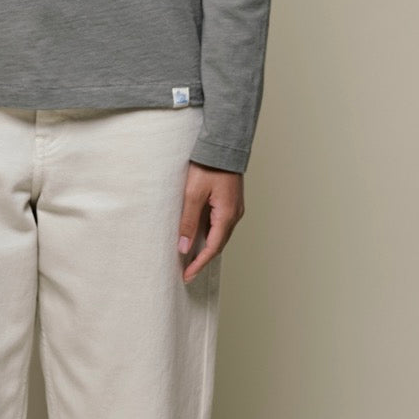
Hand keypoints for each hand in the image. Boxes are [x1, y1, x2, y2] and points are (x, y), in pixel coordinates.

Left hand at [177, 160, 244, 282]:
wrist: (222, 143)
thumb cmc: (208, 165)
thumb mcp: (193, 193)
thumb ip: (189, 221)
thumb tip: (184, 247)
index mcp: (227, 215)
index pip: (212, 248)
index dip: (199, 264)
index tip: (187, 276)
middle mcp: (234, 214)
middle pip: (218, 243)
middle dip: (202, 258)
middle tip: (186, 270)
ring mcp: (234, 207)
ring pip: (219, 233)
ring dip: (206, 245)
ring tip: (190, 254)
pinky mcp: (230, 199)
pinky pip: (220, 222)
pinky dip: (209, 232)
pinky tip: (198, 232)